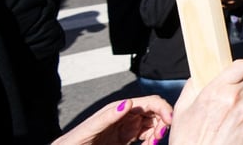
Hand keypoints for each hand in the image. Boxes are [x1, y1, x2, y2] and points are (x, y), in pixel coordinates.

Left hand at [52, 96, 171, 144]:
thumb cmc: (74, 141)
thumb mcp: (91, 128)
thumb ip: (109, 116)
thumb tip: (128, 103)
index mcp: (119, 108)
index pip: (149, 102)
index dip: (163, 109)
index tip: (169, 122)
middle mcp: (126, 115)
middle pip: (154, 112)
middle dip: (162, 123)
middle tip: (158, 138)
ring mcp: (127, 126)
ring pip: (152, 125)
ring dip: (156, 134)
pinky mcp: (126, 138)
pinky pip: (145, 136)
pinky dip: (150, 141)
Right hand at [170, 59, 242, 144]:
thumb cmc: (188, 139)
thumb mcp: (182, 109)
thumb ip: (192, 87)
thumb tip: (199, 75)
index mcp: (216, 90)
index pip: (242, 65)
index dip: (239, 69)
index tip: (234, 73)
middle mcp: (234, 97)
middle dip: (240, 87)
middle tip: (228, 98)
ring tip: (231, 113)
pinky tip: (235, 123)